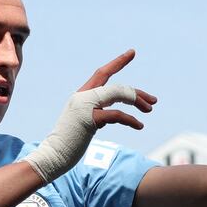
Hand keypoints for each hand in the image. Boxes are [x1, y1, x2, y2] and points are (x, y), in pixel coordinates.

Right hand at [22, 51, 157, 181]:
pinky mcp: (89, 119)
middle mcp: (83, 96)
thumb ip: (97, 114)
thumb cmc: (69, 142)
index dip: (118, 62)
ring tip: (150, 109)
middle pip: (116, 85)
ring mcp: (85, 106)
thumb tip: (113, 115)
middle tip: (154, 101)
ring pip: (118, 93)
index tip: (132, 52)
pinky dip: (130, 120)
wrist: (52, 155)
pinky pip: (116, 114)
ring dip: (137, 101)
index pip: (102, 73)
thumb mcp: (85, 123)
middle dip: (137, 92)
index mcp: (82, 95)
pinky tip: (139, 125)